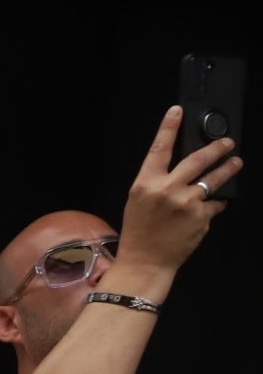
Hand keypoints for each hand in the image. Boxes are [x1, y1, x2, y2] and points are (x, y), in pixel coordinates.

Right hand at [114, 106, 239, 289]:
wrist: (145, 262)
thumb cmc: (139, 233)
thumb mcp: (138, 202)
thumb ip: (157, 183)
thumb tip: (180, 168)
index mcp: (145, 184)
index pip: (160, 148)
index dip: (169, 126)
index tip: (177, 111)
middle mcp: (167, 190)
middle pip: (197, 159)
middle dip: (216, 148)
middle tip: (227, 142)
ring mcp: (186, 203)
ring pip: (215, 178)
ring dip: (228, 168)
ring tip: (235, 163)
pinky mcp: (202, 216)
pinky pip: (216, 202)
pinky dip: (216, 202)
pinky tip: (212, 204)